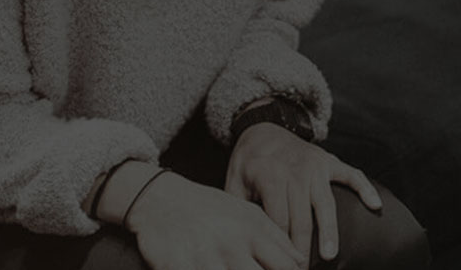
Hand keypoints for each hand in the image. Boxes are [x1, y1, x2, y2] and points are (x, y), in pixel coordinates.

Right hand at [125, 170, 307, 269]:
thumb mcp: (247, 213)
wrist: (160, 198)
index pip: (285, 265)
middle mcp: (231, 245)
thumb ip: (276, 237)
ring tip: (228, 269)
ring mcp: (205, 257)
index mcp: (251, 232)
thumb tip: (300, 260)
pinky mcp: (178, 265)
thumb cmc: (208, 208)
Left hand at [225, 123, 383, 261]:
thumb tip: (241, 238)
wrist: (264, 128)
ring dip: (329, 231)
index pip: (278, 221)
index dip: (280, 246)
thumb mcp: (233, 182)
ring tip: (330, 254)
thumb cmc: (248, 161)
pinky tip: (375, 205)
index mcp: (270, 177)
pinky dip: (365, 189)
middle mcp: (296, 172)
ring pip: (326, 204)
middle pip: (301, 219)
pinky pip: (352, 175)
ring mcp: (316, 166)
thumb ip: (239, 208)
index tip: (282, 265)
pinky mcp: (330, 161)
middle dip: (302, 249)